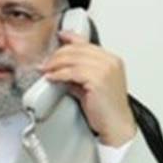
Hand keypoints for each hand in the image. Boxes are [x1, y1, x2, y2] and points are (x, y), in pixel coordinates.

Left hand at [39, 31, 136, 145]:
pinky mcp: (98, 80)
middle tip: (46, 62)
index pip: (87, 43)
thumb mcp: (93, 85)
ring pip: (73, 58)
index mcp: (112, 60)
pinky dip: (58, 74)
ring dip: (55, 64)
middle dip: (58, 54)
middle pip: (78, 49)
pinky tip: (52, 78)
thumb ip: (80, 74)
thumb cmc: (107, 110)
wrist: (116, 126)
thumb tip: (62, 69)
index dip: (70, 38)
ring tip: (46, 70)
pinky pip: (72, 71)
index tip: (59, 37)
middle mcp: (110, 61)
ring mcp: (105, 69)